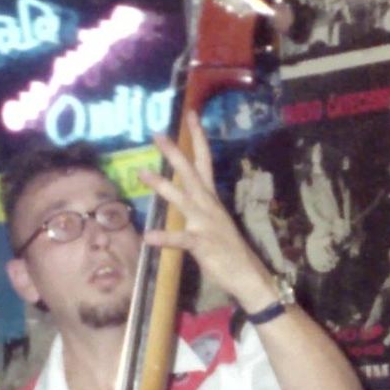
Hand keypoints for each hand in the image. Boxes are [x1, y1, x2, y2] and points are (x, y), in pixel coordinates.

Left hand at [140, 112, 279, 313]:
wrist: (248, 275)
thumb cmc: (228, 250)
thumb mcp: (213, 222)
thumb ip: (199, 207)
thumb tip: (185, 194)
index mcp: (211, 199)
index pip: (204, 161)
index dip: (198, 137)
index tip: (191, 114)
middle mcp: (208, 205)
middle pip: (190, 172)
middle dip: (174, 152)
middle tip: (157, 134)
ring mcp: (205, 223)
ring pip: (181, 198)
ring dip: (161, 185)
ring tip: (140, 173)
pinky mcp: (202, 244)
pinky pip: (180, 240)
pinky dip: (164, 238)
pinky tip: (148, 237)